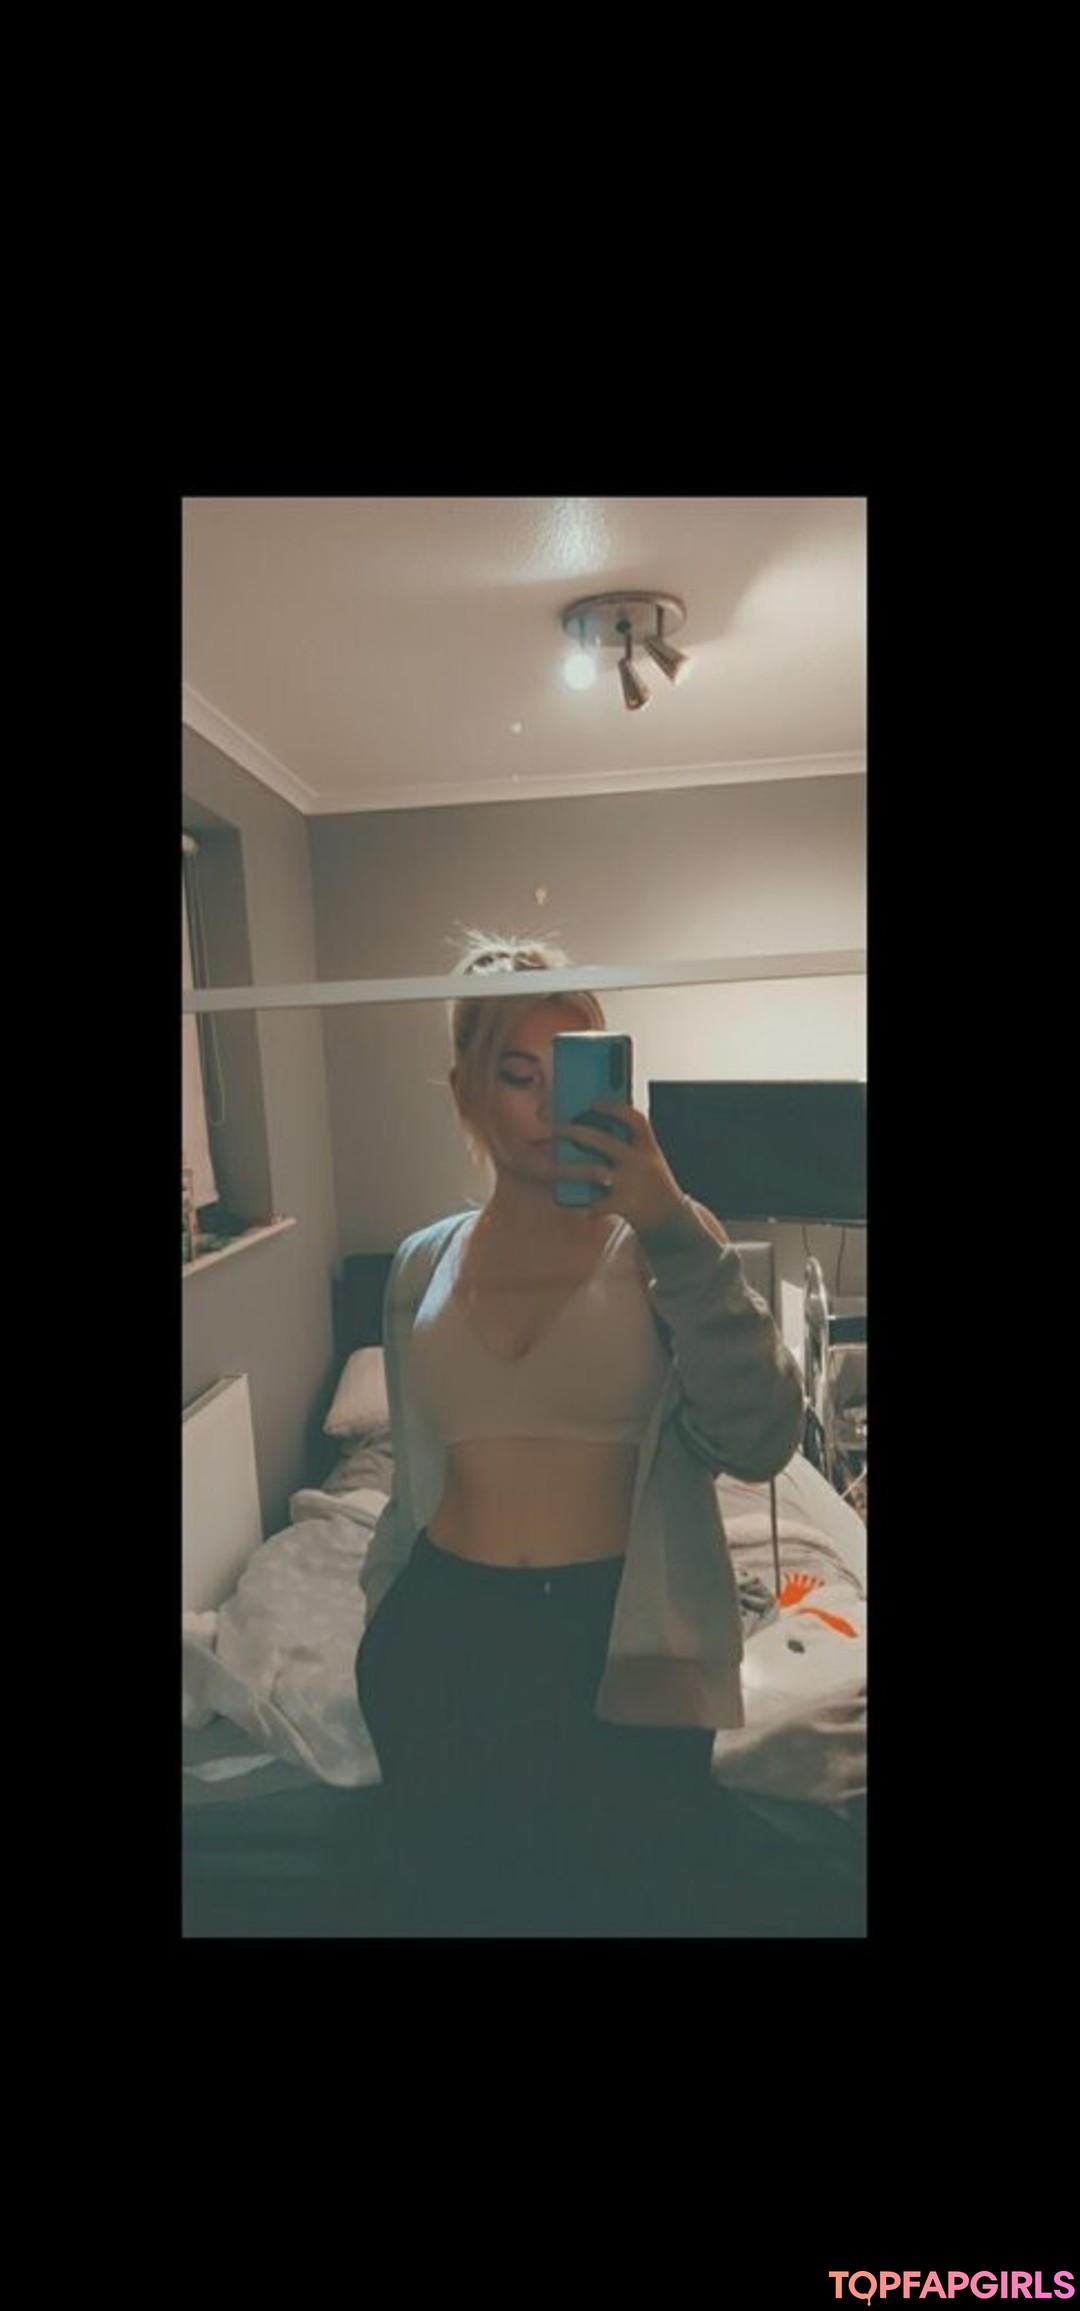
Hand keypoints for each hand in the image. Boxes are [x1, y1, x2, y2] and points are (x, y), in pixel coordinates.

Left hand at [552, 1101, 687, 1234]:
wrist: (673, 1222)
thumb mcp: (649, 1163)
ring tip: (550, 1170)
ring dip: (568, 1171)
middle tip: (553, 1128)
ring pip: (592, 1171)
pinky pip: (598, 1204)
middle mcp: (640, 1162)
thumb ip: (627, 1149)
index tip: (593, 1103)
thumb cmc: (653, 1187)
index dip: (614, 1109)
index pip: (635, 1120)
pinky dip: (589, 1208)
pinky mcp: (625, 1204)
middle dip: (574, 1131)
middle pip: (602, 1140)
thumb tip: (589, 1136)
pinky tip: (583, 1209)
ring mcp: (631, 1183)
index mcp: (648, 1148)